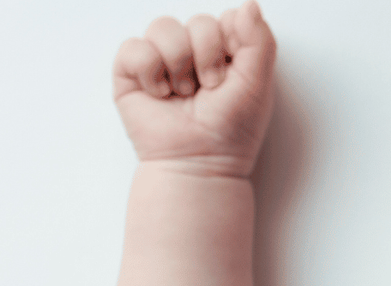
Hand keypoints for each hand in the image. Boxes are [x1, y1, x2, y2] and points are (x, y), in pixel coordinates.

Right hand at [112, 2, 276, 176]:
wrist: (199, 163)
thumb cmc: (230, 131)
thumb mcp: (258, 84)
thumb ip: (259, 40)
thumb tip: (248, 4)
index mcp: (224, 50)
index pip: (227, 18)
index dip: (231, 43)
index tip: (233, 74)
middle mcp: (192, 50)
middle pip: (197, 21)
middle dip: (207, 59)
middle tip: (209, 90)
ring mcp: (161, 59)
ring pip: (164, 27)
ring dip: (178, 65)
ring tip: (183, 94)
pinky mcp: (131, 72)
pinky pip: (134, 47)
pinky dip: (150, 72)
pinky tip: (160, 94)